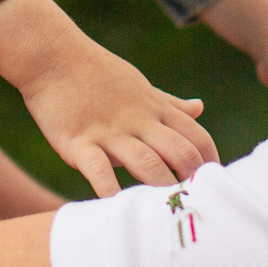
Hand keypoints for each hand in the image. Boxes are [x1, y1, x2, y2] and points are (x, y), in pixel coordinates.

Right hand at [19, 39, 218, 198]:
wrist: (51, 56)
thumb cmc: (96, 72)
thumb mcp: (140, 86)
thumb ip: (170, 104)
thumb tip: (200, 108)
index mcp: (155, 109)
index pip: (197, 136)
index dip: (210, 162)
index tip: (215, 186)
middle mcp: (138, 121)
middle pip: (179, 152)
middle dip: (193, 180)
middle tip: (197, 205)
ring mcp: (109, 131)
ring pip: (147, 162)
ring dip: (162, 186)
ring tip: (169, 210)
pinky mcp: (78, 141)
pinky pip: (98, 169)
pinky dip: (109, 190)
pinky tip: (116, 207)